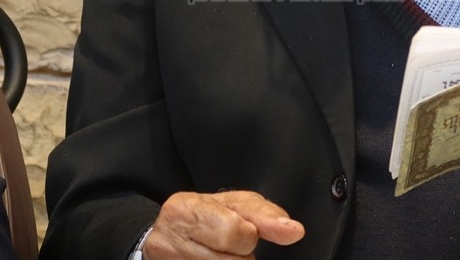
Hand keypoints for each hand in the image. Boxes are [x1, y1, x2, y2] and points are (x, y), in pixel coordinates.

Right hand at [144, 190, 304, 258]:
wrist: (165, 234)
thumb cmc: (206, 217)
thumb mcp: (234, 205)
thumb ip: (264, 215)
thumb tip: (293, 230)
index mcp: (187, 208)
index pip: (233, 230)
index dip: (248, 234)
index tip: (267, 231)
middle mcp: (170, 235)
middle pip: (233, 259)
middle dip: (241, 253)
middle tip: (229, 244)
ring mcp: (168, 259)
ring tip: (218, 253)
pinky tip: (209, 259)